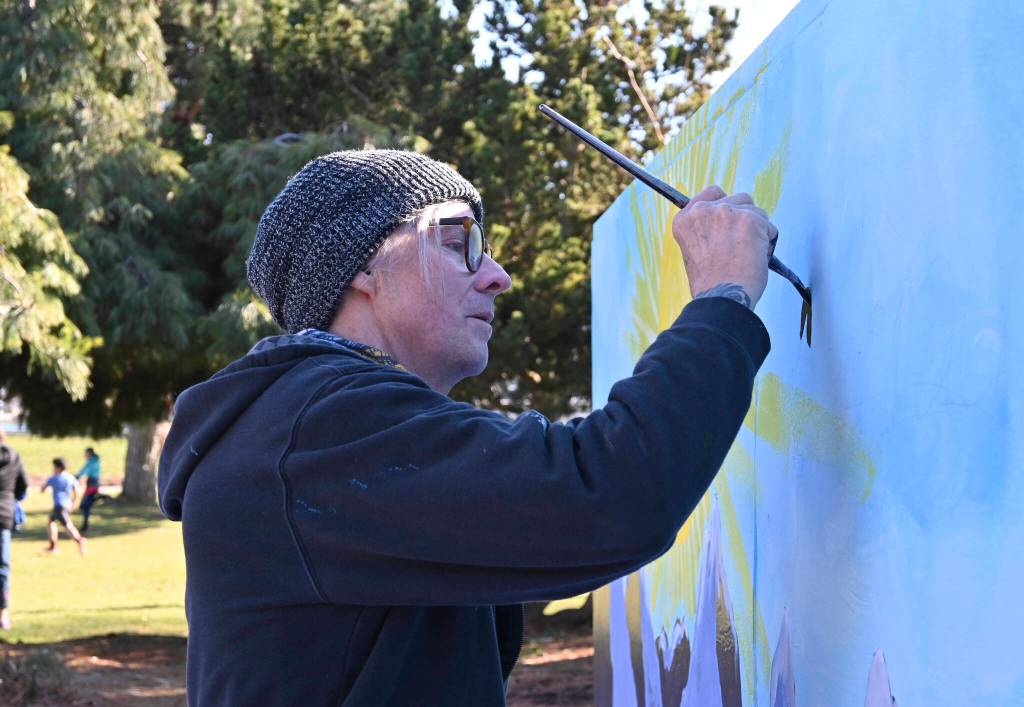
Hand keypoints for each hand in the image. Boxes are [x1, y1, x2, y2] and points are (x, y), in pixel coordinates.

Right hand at [671, 185, 777, 308]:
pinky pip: (768, 226)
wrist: (721, 297)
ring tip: (747, 253)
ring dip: (756, 229)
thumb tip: (729, 222)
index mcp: (685, 219)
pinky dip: (767, 242)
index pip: (712, 192)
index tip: (730, 222)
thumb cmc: (710, 282)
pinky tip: (755, 258)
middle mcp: (702, 211)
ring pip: (755, 210)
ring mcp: (726, 213)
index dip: (725, 206)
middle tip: (740, 244)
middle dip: (743, 218)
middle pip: (738, 199)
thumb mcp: (695, 250)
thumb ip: (707, 230)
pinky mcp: (749, 220)